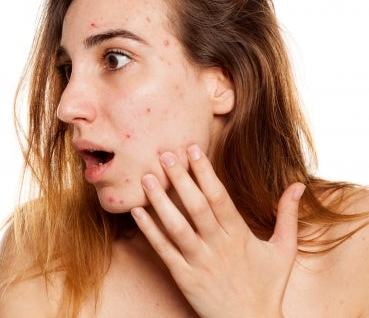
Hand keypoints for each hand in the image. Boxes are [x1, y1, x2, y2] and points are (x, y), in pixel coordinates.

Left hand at [131, 145, 303, 317]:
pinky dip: (150, 231)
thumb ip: (287, 216)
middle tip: (164, 153)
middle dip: (180, 178)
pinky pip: (164, 251)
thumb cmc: (268, 286)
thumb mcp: (284, 250)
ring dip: (160, 201)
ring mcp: (200, 262)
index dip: (205, 172)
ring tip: (146, 178)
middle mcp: (218, 245)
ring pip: (177, 227)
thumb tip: (297, 186)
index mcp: (240, 235)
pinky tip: (137, 212)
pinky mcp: (184, 278)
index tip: (192, 149)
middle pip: (196, 206)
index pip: (219, 197)